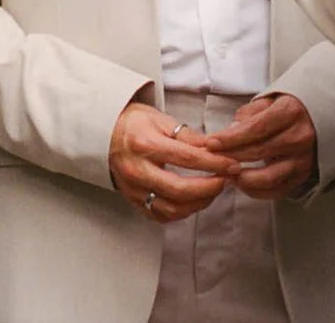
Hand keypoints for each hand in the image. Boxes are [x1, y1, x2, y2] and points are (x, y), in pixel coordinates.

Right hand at [109, 98, 237, 223]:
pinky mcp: (134, 202)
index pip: (186, 158)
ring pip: (172, 209)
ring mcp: (134, 190)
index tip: (232, 165)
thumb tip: (214, 147)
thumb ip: (187, 135)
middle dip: (209, 187)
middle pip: (179, 189)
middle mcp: (138, 170)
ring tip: (213, 190)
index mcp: (145, 143)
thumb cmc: (133, 123)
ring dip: (199, 203)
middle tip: (226, 180)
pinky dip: (182, 212)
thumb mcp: (159, 119)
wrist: (103, 134)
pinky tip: (193, 201)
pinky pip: (161, 215)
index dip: (213, 163)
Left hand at [209, 90, 318, 200]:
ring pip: (268, 177)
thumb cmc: (290, 107)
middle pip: (259, 152)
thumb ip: (250, 114)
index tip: (210, 143)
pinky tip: (242, 184)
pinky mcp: (303, 176)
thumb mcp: (271, 100)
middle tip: (212, 160)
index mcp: (290, 112)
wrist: (322, 118)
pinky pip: (278, 190)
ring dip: (243, 178)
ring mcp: (303, 160)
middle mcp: (299, 137)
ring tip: (226, 174)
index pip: (255, 128)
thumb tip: (230, 131)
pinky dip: (257, 191)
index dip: (231, 138)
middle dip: (231, 157)